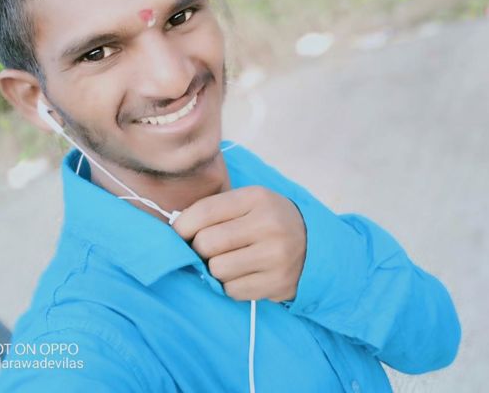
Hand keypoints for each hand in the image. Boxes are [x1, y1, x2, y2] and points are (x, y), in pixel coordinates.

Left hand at [172, 186, 305, 301]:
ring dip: (214, 269)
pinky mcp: (278, 283)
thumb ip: (215, 210)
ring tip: (227, 260)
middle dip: (198, 249)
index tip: (176, 234)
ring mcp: (276, 256)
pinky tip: (242, 273)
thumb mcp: (247, 202)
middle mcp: (269, 225)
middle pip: (206, 243)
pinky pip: (232, 290)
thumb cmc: (267, 220)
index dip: (182, 226)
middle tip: (205, 249)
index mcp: (256, 198)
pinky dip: (230, 285)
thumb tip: (174, 230)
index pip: (205, 211)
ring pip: (217, 270)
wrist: (314, 243)